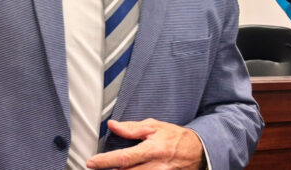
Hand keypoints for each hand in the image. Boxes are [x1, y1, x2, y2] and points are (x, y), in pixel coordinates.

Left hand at [86, 119, 203, 168]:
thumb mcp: (154, 126)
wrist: (199, 151)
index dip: (105, 161)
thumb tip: (113, 125)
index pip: (124, 157)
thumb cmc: (175, 137)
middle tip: (96, 168)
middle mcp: (156, 165)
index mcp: (152, 149)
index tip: (91, 163)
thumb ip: (132, 128)